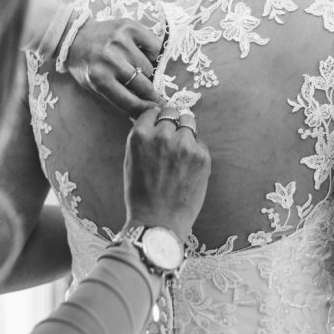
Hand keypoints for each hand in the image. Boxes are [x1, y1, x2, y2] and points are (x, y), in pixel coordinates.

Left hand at [66, 17, 162, 115]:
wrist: (75, 36)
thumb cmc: (86, 65)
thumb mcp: (94, 87)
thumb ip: (118, 98)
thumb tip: (146, 110)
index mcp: (99, 78)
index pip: (130, 101)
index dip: (146, 108)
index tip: (155, 110)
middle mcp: (110, 58)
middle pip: (143, 84)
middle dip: (151, 93)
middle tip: (156, 95)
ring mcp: (120, 41)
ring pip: (149, 66)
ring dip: (147, 72)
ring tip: (139, 70)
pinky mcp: (129, 26)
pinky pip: (154, 46)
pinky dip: (153, 53)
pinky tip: (144, 55)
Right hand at [123, 107, 209, 241]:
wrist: (159, 222)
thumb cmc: (141, 195)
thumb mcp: (131, 161)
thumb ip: (142, 139)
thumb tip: (155, 121)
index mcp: (140, 135)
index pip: (152, 111)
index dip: (156, 120)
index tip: (158, 126)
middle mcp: (162, 135)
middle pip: (172, 113)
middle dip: (172, 122)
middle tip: (172, 138)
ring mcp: (184, 145)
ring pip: (189, 123)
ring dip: (185, 133)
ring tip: (181, 153)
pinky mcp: (202, 156)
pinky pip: (199, 143)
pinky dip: (195, 151)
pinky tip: (188, 168)